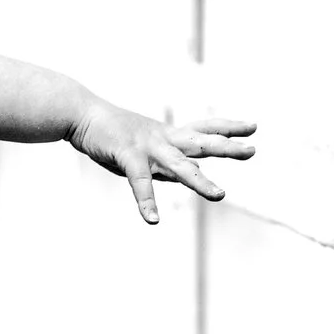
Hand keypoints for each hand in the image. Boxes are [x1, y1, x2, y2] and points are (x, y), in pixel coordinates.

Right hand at [69, 98, 255, 225]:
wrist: (81, 114)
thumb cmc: (111, 132)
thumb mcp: (146, 146)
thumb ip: (168, 162)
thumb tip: (191, 172)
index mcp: (168, 135)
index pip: (204, 128)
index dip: (228, 127)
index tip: (252, 127)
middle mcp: (164, 139)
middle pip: (201, 142)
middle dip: (227, 147)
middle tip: (252, 151)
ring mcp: (147, 147)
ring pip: (179, 165)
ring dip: (200, 181)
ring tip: (220, 195)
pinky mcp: (127, 155)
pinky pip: (140, 181)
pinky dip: (146, 201)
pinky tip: (153, 219)